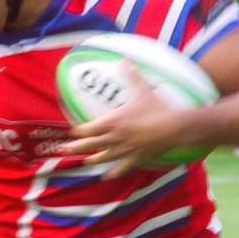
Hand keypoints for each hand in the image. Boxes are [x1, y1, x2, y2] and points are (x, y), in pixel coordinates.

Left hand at [59, 63, 188, 178]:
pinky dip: (114, 172)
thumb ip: (132, 76)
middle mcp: (115, 137)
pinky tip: (107, 176)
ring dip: (93, 159)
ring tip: (85, 161)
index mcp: (113, 121)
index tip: (71, 132)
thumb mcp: (143, 90)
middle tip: (63, 150)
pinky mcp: (137, 158)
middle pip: (91, 144)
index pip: (88, 128)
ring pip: (104, 157)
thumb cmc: (158, 108)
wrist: (175, 127)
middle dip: (76, 147)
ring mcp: (125, 150)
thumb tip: (125, 60)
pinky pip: (122, 167)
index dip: (78, 131)